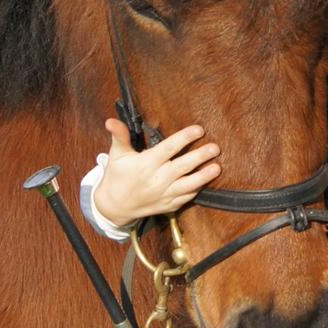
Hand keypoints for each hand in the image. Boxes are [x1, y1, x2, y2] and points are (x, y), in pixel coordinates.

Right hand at [93, 118, 220, 229]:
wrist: (114, 206)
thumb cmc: (117, 176)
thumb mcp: (117, 154)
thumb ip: (119, 136)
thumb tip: (110, 120)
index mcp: (146, 164)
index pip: (169, 148)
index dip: (185, 138)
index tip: (199, 129)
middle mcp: (157, 179)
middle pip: (183, 166)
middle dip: (200, 156)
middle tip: (215, 148)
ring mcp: (164, 194)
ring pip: (188, 185)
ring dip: (204, 176)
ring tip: (217, 167)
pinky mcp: (168, 205)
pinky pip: (186, 198)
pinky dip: (197, 190)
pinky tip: (207, 181)